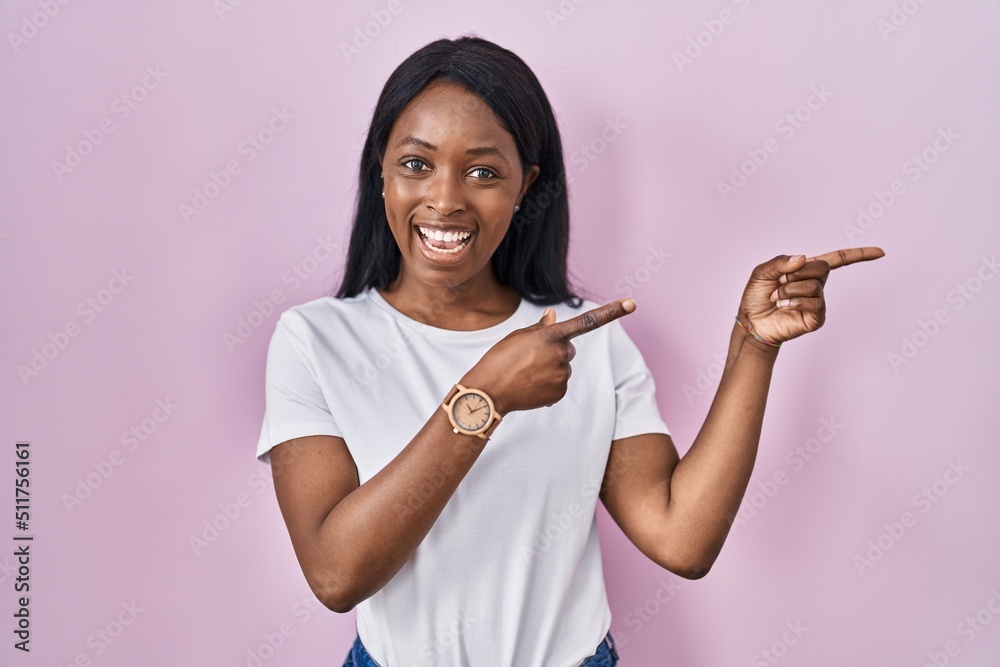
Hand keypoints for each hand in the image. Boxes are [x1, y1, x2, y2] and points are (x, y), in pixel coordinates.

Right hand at [461, 299, 635, 414]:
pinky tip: (531, 386)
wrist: (489, 391)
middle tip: (530, 358)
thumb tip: (554, 316)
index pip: (587, 321)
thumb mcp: (518, 337)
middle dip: (555, 351)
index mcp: (551, 335)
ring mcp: (562, 374)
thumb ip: (541, 328)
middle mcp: (561, 354)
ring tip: (527, 374)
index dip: (611, 311)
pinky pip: (560, 384)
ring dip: (550, 368)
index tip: (632, 303)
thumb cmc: (500, 359)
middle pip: (569, 348)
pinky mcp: (560, 392)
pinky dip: (549, 384)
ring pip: (564, 367)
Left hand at [737, 247, 885, 344]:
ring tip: (777, 298)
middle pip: (822, 267)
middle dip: (797, 272)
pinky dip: (795, 301)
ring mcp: (818, 302)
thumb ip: (780, 262)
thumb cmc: (756, 296)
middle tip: (780, 282)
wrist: (751, 322)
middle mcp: (816, 285)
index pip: (838, 259)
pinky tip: (784, 306)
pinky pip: (815, 303)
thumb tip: (803, 258)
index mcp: (807, 270)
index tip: (881, 253)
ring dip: (790, 289)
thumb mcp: (762, 272)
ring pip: (814, 286)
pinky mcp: (816, 318)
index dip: (859, 255)